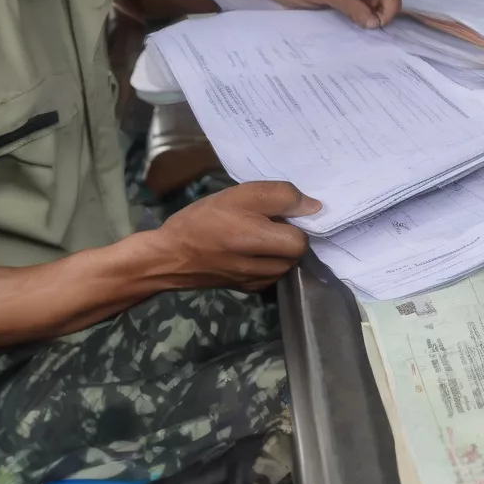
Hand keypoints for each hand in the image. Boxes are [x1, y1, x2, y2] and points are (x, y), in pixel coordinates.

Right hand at [148, 181, 320, 290]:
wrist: (170, 257)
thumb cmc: (202, 220)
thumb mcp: (238, 194)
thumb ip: (280, 196)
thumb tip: (314, 206)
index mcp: (258, 241)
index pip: (302, 238)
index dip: (296, 220)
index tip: (281, 209)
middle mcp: (263, 269)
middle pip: (296, 252)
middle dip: (288, 233)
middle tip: (267, 218)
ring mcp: (257, 282)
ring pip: (286, 263)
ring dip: (279, 247)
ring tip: (257, 232)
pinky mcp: (249, 288)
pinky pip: (272, 272)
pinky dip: (268, 259)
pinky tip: (250, 247)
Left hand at [251, 0, 401, 28]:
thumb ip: (354, 7)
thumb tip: (376, 24)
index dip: (387, 8)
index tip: (375, 25)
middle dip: (380, 14)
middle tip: (365, 28)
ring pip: (376, 7)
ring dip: (370, 18)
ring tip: (358, 26)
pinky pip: (363, 10)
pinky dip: (362, 19)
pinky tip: (354, 25)